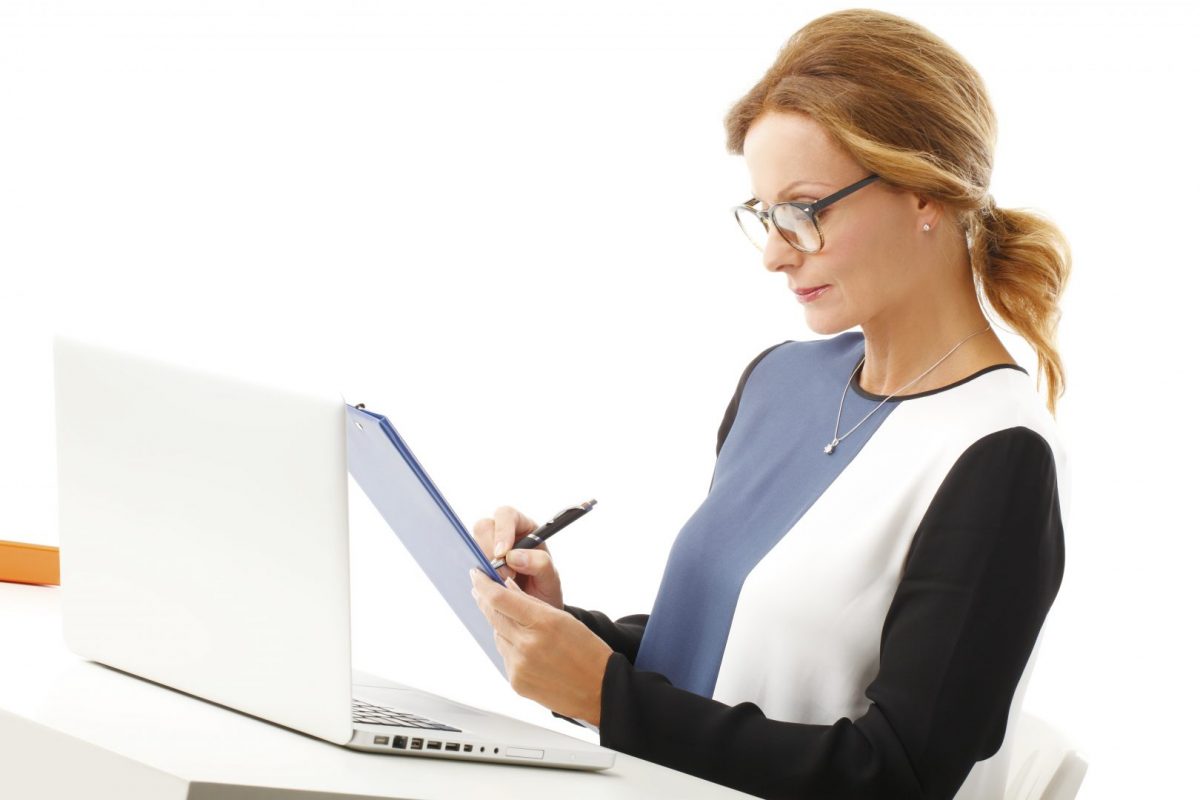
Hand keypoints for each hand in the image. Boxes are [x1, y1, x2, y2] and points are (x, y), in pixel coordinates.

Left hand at [469, 568, 610, 725]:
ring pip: (498, 635)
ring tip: (518, 624)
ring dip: (501, 625)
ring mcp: (519, 665)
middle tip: (480, 589)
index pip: (500, 598)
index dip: (483, 584)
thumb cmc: (587, 652)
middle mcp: (527, 644)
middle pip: (493, 615)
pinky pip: (505, 656)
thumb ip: (533, 604)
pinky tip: (527, 649)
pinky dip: (510, 647)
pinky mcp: (516, 681)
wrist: (598, 691)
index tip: (476, 574)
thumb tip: (507, 588)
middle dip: (485, 600)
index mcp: (543, 622)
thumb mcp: (565, 618)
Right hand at [471, 505, 563, 609]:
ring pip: (472, 545)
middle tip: (503, 575)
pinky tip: (489, 587)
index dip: (502, 531)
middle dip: (489, 551)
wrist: (537, 611)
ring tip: (500, 583)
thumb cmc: (546, 589)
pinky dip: (476, 575)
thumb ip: (540, 564)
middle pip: (484, 527)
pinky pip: (469, 564)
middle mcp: (504, 535)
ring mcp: (488, 549)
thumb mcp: (551, 578)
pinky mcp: (478, 565)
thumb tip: (513, 556)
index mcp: (524, 528)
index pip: (507, 515)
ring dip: (482, 565)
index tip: (502, 554)